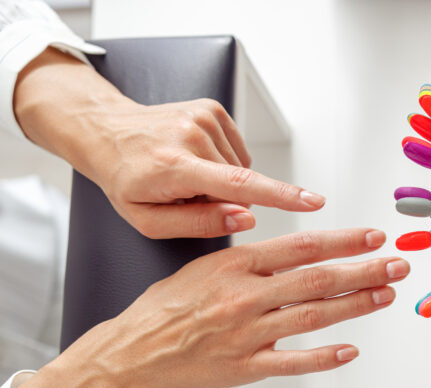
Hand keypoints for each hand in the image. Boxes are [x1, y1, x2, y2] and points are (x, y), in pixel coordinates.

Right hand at [13, 229, 406, 387]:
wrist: (135, 352)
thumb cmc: (169, 307)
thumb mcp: (206, 264)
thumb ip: (252, 259)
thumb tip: (300, 249)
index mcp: (236, 265)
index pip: (302, 247)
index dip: (343, 241)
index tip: (374, 236)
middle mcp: (244, 297)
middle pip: (317, 280)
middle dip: (363, 270)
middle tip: (397, 265)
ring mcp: (247, 334)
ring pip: (312, 316)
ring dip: (355, 305)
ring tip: (384, 295)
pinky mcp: (245, 367)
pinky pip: (293, 362)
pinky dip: (324, 356)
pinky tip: (351, 349)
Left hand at [14, 48, 324, 238]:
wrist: (106, 132)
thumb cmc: (125, 179)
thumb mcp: (148, 221)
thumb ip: (199, 223)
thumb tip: (247, 217)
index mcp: (174, 167)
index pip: (237, 185)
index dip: (280, 196)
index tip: (312, 202)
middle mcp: (192, 136)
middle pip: (239, 186)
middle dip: (222, 200)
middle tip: (185, 195)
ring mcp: (203, 117)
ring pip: (240, 170)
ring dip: (221, 181)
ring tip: (186, 175)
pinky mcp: (212, 109)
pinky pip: (237, 152)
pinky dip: (223, 163)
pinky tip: (196, 159)